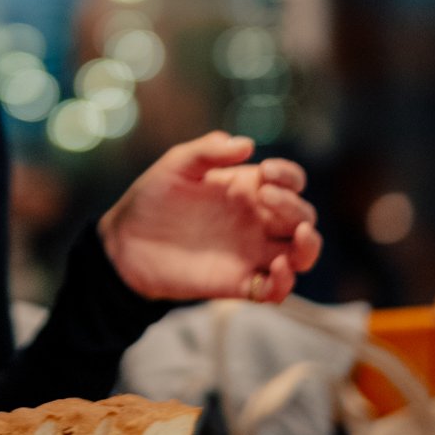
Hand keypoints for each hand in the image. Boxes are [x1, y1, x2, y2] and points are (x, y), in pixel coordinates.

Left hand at [99, 131, 322, 304]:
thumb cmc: (152, 198)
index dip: (290, 176)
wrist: (125, 242)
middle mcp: (256, 221)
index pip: (291, 181)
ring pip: (301, 255)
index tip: (267, 174)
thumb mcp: (177, 164)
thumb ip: (208, 151)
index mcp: (248, 189)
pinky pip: (276, 290)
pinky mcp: (239, 283)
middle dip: (296, 207)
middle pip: (302, 217)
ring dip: (309, 247)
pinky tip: (276, 269)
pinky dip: (285, 283)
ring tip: (298, 237)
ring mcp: (251, 253)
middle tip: (267, 197)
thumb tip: (247, 144)